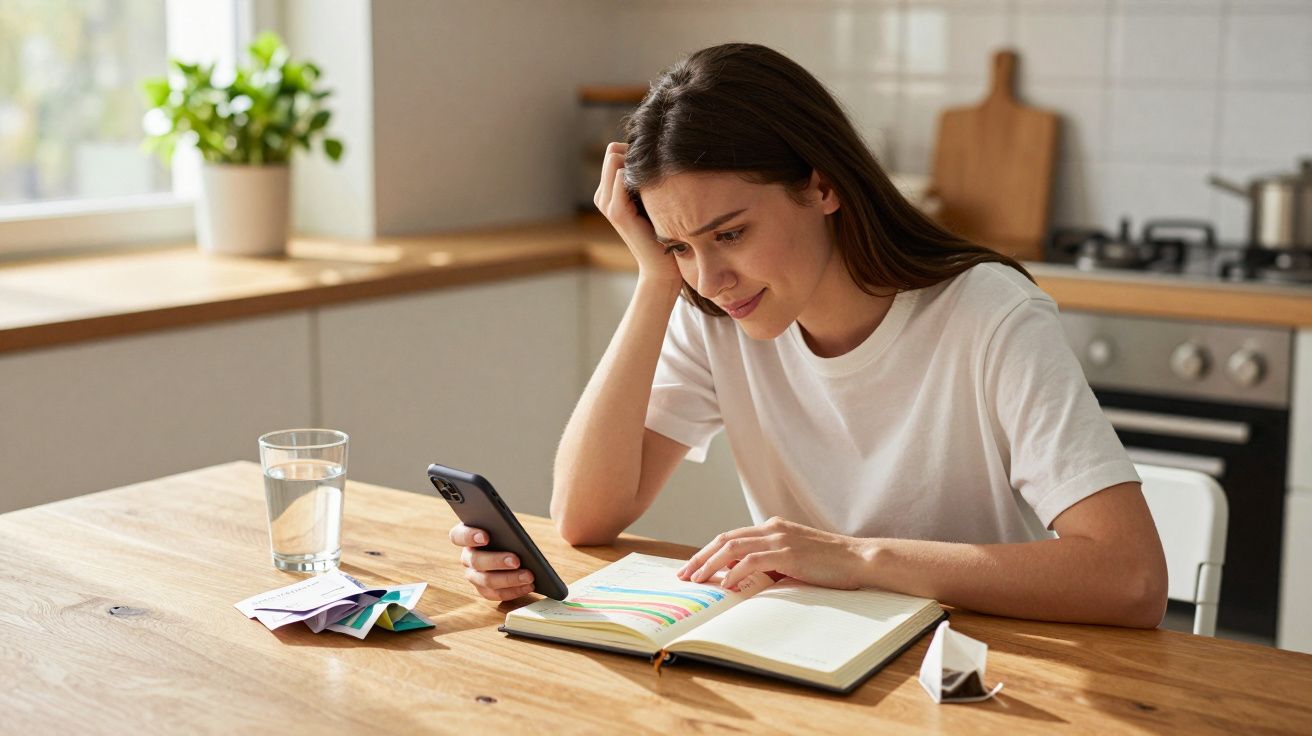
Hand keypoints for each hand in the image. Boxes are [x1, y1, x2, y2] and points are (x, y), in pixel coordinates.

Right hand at [448, 523, 535, 600]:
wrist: (512, 547)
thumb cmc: (505, 532)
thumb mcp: (503, 525)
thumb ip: (503, 526)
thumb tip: (514, 535)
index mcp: (465, 536)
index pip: (458, 536)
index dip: (469, 537)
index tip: (485, 537)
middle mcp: (467, 557)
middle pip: (476, 561)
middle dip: (497, 561)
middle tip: (516, 561)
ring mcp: (474, 575)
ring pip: (487, 581)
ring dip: (509, 579)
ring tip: (528, 576)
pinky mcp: (484, 590)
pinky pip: (496, 594)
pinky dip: (514, 591)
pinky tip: (529, 586)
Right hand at [594, 141, 681, 285]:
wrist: (663, 267)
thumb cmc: (664, 232)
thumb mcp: (654, 199)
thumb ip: (647, 178)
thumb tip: (658, 149)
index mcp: (608, 192)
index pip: (614, 151)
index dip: (636, 152)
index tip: (659, 165)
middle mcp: (603, 196)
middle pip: (613, 151)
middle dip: (635, 154)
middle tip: (662, 172)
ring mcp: (607, 204)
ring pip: (614, 159)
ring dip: (638, 163)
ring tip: (661, 182)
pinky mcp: (617, 213)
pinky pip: (621, 178)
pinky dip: (638, 174)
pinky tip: (659, 188)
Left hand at [675, 517, 871, 591]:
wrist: (859, 558)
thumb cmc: (829, 563)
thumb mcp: (794, 560)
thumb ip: (770, 563)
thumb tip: (741, 578)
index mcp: (772, 528)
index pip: (731, 537)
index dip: (708, 552)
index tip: (692, 568)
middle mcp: (772, 528)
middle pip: (725, 539)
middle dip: (701, 557)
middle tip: (684, 575)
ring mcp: (780, 539)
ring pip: (733, 548)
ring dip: (711, 564)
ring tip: (697, 581)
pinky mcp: (788, 553)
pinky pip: (753, 561)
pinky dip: (735, 572)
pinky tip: (725, 585)